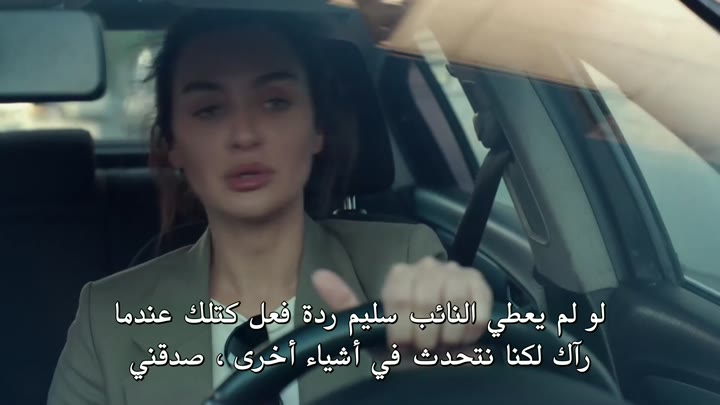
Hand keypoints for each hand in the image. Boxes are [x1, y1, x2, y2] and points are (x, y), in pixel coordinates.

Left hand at [312, 257, 492, 350]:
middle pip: (424, 300)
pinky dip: (469, 330)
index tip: (403, 346)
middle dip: (424, 336)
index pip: (399, 298)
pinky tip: (464, 337)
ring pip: (451, 302)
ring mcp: (454, 272)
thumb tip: (318, 275)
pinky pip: (476, 306)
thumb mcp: (373, 332)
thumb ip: (345, 305)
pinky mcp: (479, 284)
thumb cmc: (408, 348)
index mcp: (399, 276)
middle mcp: (426, 266)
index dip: (402, 330)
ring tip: (444, 345)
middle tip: (426, 349)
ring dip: (447, 335)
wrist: (442, 363)